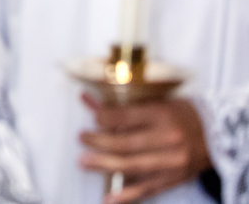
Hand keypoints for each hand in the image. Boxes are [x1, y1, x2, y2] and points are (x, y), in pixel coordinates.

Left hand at [79, 94, 211, 203]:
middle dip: (98, 142)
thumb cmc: (181, 114)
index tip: (91, 117)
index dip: (102, 118)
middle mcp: (167, 139)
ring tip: (84, 161)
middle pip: (125, 144)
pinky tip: (109, 198)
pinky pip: (146, 189)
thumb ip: (123, 106)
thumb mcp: (155, 103)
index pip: (124, 117)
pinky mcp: (172, 179)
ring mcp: (171, 162)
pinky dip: (126, 195)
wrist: (214, 134)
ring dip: (104, 164)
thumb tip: (88, 101)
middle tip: (82, 138)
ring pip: (132, 166)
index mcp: (162, 115)